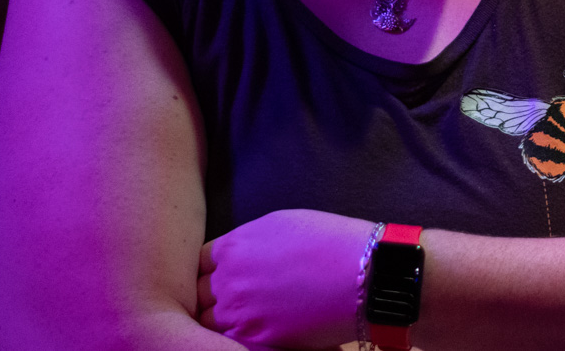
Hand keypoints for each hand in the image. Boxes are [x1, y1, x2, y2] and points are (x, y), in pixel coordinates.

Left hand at [197, 209, 376, 348]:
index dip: (213, 269)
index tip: (223, 273)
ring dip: (224, 318)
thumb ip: (250, 242)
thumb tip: (238, 255)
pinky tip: (263, 325)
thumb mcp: (282, 224)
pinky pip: (230, 340)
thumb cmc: (331, 242)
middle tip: (237, 295)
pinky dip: (239, 336)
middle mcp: (229, 279)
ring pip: (210, 321)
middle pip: (200, 293)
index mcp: (234, 247)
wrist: (365, 273)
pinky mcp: (256, 339)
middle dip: (214, 294)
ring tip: (251, 312)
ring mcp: (240, 312)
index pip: (200, 262)